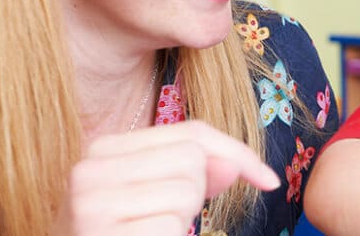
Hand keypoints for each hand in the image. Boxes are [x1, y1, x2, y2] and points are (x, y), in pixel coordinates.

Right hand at [53, 121, 279, 235]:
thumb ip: (192, 175)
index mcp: (104, 149)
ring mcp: (91, 202)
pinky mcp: (100, 232)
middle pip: (193, 159)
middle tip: (164, 219)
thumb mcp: (153, 198)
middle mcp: (90, 169)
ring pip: (186, 191)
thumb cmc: (117, 235)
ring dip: (181, 222)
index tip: (268, 180)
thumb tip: (231, 165)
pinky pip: (171, 227)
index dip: (238, 154)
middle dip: (196, 194)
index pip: (192, 133)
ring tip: (148, 231)